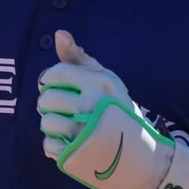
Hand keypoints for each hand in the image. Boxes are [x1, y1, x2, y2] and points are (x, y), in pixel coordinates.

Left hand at [37, 31, 188, 188]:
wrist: (142, 149)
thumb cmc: (117, 107)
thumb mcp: (104, 78)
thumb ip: (78, 57)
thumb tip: (59, 33)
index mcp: (98, 83)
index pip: (55, 74)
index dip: (49, 79)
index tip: (57, 85)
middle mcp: (91, 106)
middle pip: (47, 99)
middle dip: (49, 103)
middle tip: (63, 107)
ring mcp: (85, 132)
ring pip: (46, 122)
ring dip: (51, 124)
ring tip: (65, 124)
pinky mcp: (79, 154)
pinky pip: (48, 145)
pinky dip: (53, 144)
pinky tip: (67, 141)